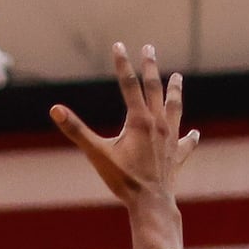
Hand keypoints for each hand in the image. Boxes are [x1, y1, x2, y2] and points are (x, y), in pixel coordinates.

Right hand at [49, 43, 198, 248]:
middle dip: (151, 67)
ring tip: (177, 77)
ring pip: (175, 107)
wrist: (151, 203)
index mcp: (139, 121)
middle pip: (155, 88)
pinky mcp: (177, 155)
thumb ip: (76, 130)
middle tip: (149, 48)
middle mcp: (158, 124)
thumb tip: (55, 110)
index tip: (119, 45)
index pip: (129, 85)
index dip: (123, 64)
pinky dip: (189, 136)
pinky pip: (185, 142)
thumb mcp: (96, 154)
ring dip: (175, 91)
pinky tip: (193, 133)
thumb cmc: (123, 180)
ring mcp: (171, 139)